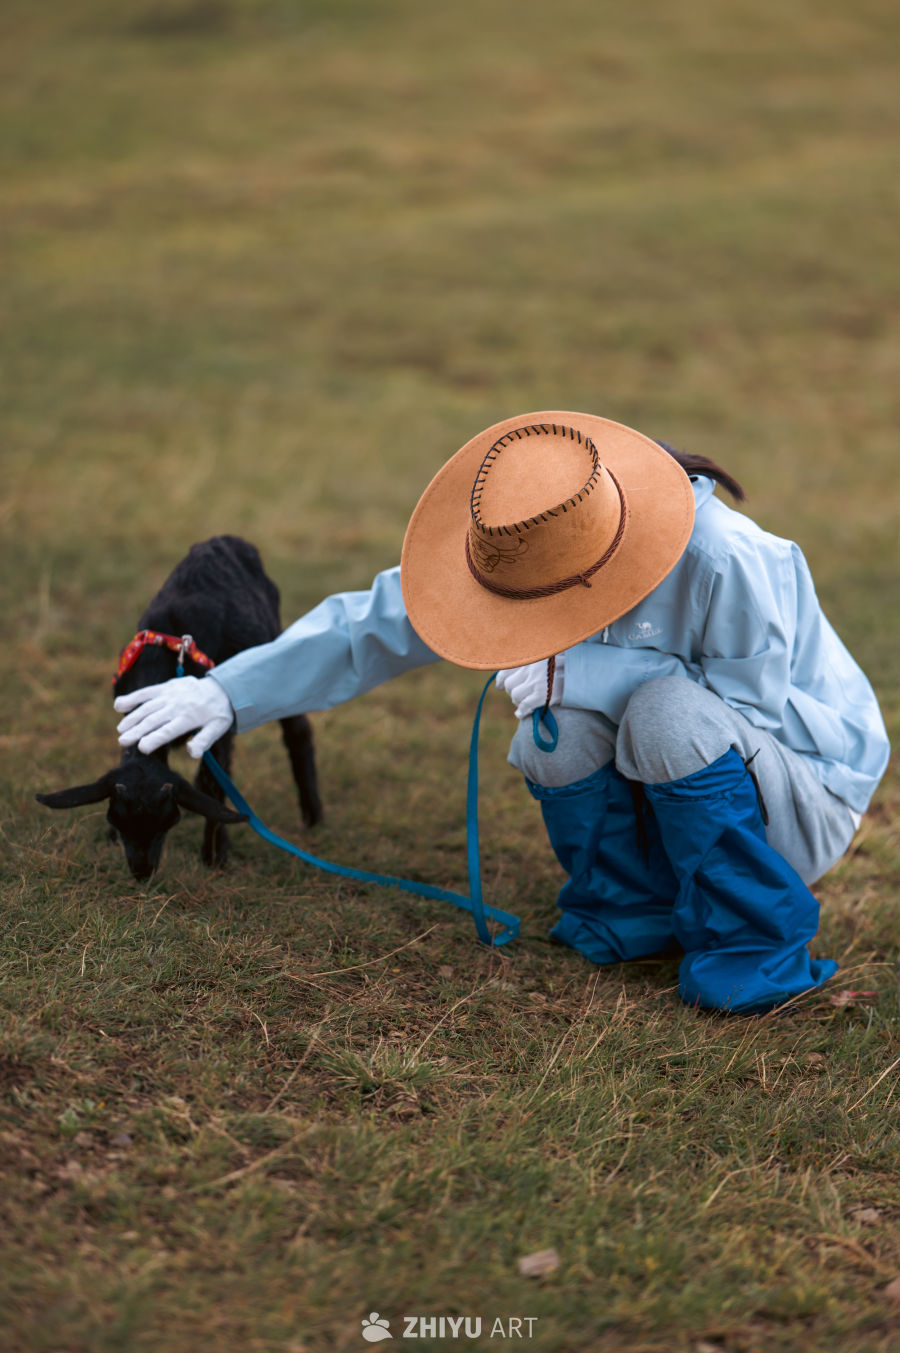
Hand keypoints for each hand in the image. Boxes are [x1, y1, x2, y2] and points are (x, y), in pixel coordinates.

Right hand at [115, 675, 233, 757]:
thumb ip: (204, 741)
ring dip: (132, 718)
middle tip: (122, 741)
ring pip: (147, 706)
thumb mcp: (217, 729)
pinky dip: (133, 697)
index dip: (155, 739)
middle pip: (154, 719)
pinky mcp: (166, 686)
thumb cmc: (217, 714)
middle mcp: (178, 705)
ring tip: (120, 730)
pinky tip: (118, 706)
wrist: (222, 688)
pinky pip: (147, 692)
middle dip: (137, 730)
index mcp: (190, 718)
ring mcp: (170, 694)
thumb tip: (192, 753)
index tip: (142, 748)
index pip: (169, 731)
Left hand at [495, 655, 564, 718]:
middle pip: (509, 683)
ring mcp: (537, 680)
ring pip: (515, 695)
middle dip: (512, 692)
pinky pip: (525, 705)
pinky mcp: (542, 695)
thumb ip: (536, 664)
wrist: (587, 675)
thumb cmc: (571, 667)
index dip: (501, 679)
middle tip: (519, 696)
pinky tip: (522, 713)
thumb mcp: (551, 658)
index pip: (508, 667)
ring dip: (518, 701)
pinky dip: (522, 711)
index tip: (500, 685)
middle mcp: (532, 666)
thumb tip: (512, 677)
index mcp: (534, 655)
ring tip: (524, 704)